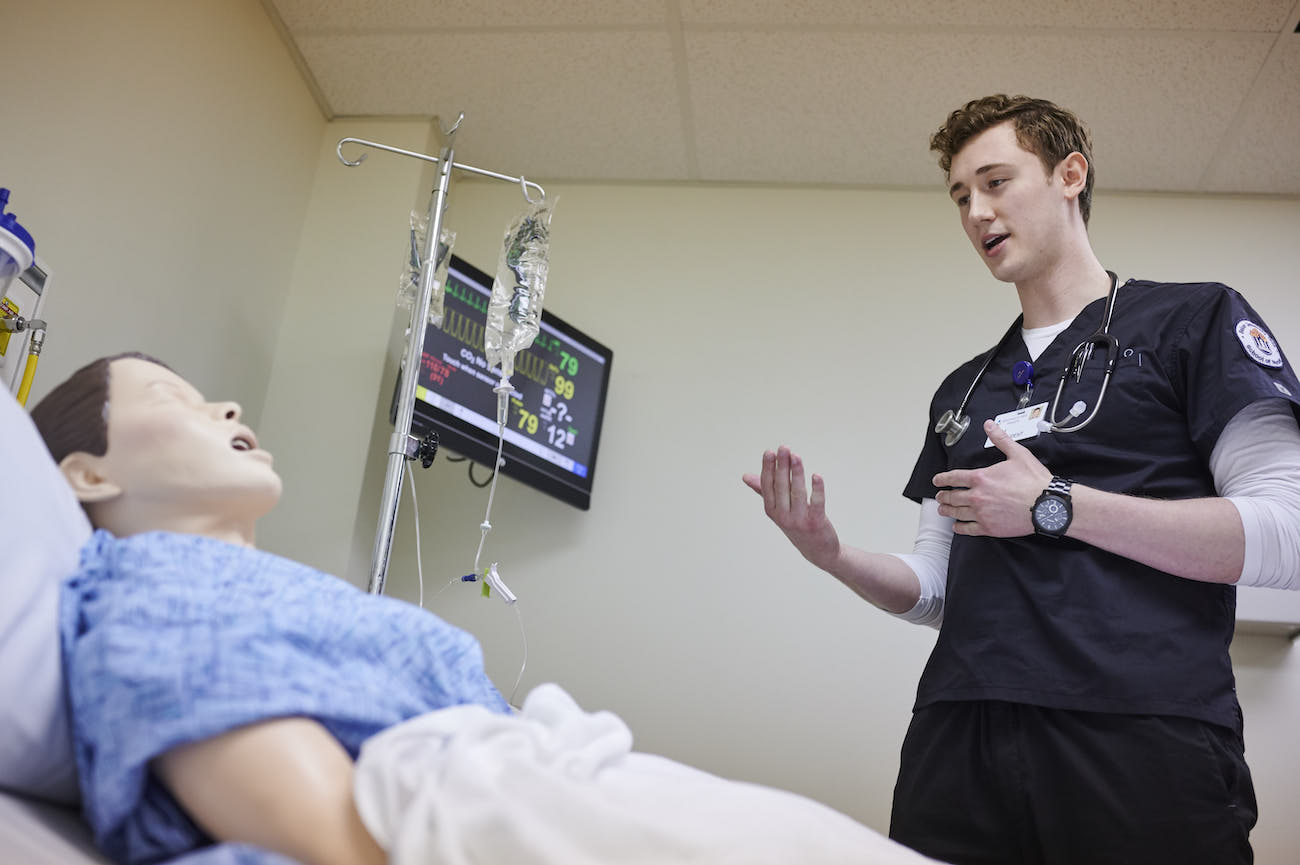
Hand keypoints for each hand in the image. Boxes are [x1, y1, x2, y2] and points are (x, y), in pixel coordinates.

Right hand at [742, 446, 840, 570]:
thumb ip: (764, 491)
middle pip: (781, 487)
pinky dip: (817, 489)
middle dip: (782, 466)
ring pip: (797, 492)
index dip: (768, 469)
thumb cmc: (796, 524)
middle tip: (784, 448)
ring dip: (796, 473)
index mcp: (772, 510)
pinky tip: (816, 476)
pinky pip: (816, 503)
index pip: (768, 486)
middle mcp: (782, 516)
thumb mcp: (778, 509)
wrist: (817, 550)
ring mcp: (799, 521)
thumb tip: (745, 476)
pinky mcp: (816, 523)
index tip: (770, 452)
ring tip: (796, 456)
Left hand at [932, 420, 1052, 536]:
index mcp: (981, 478)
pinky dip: (959, 527)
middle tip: (939, 496)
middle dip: (943, 496)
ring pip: (956, 512)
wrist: (1047, 504)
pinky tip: (957, 526)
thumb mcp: (1017, 454)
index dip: (942, 478)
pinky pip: (968, 529)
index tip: (937, 480)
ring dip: (947, 510)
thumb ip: (1000, 439)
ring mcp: (982, 513)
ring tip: (943, 510)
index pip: (953, 477)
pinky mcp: (989, 528)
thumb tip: (990, 426)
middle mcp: (977, 496)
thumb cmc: (1034, 481)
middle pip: (952, 496)